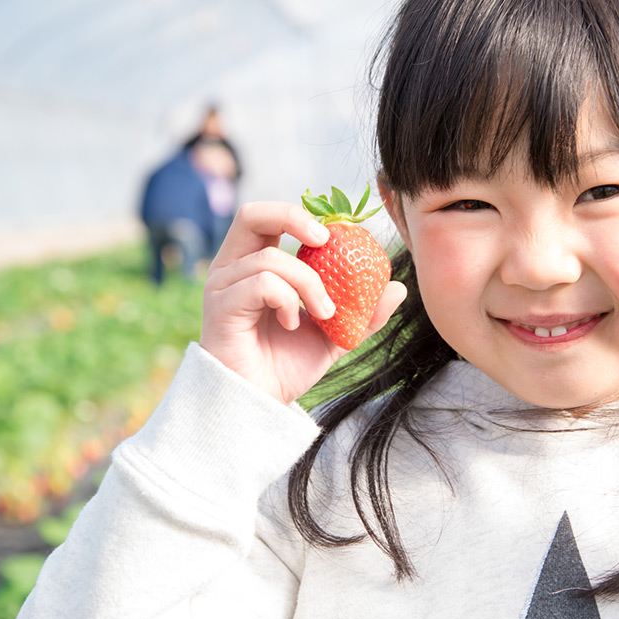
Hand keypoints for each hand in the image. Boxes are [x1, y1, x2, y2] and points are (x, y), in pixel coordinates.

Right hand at [200, 202, 406, 404]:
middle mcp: (231, 269)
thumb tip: (398, 287)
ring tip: (323, 314)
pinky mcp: (219, 306)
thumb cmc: (286, 367)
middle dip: (294, 218)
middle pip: (253, 214)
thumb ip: (362, 312)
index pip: (272, 219)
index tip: (340, 235)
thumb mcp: (335, 336)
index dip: (305, 216)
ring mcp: (222, 286)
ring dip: (309, 283)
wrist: (260, 404)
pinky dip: (287, 298)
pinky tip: (291, 323)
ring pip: (271, 258)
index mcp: (253, 266)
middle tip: (327, 240)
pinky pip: (261, 283)